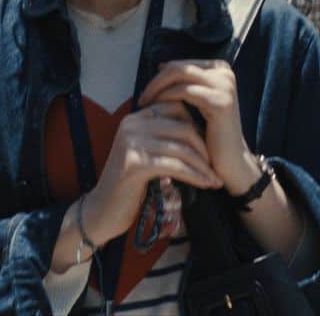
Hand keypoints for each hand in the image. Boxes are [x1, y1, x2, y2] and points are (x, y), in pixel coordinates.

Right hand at [83, 102, 221, 246]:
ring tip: (215, 180)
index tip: (209, 148)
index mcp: (135, 118)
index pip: (176, 108)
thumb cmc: (129, 185)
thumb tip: (199, 131)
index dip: (197, 127)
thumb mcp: (145, 154)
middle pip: (182, 127)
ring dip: (203, 166)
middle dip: (204, 148)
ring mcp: (132, 142)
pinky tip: (205, 184)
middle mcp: (131, 124)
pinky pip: (175, 165)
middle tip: (216, 167)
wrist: (103, 211)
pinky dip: (195, 175)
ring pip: (182, 147)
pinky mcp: (135, 163)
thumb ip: (163, 139)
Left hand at [139, 60, 259, 196]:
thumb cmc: (210, 134)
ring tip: (145, 103)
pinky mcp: (219, 101)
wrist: (230, 161)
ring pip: (180, 74)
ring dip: (158, 88)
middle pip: (180, 67)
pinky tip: (156, 110)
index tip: (148, 90)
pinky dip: (166, 97)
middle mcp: (225, 73)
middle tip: (142, 97)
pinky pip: (184, 91)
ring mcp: (224, 86)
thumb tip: (161, 66)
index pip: (183, 64)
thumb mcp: (197, 102)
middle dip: (157, 81)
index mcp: (221, 70)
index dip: (162, 75)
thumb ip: (184, 83)